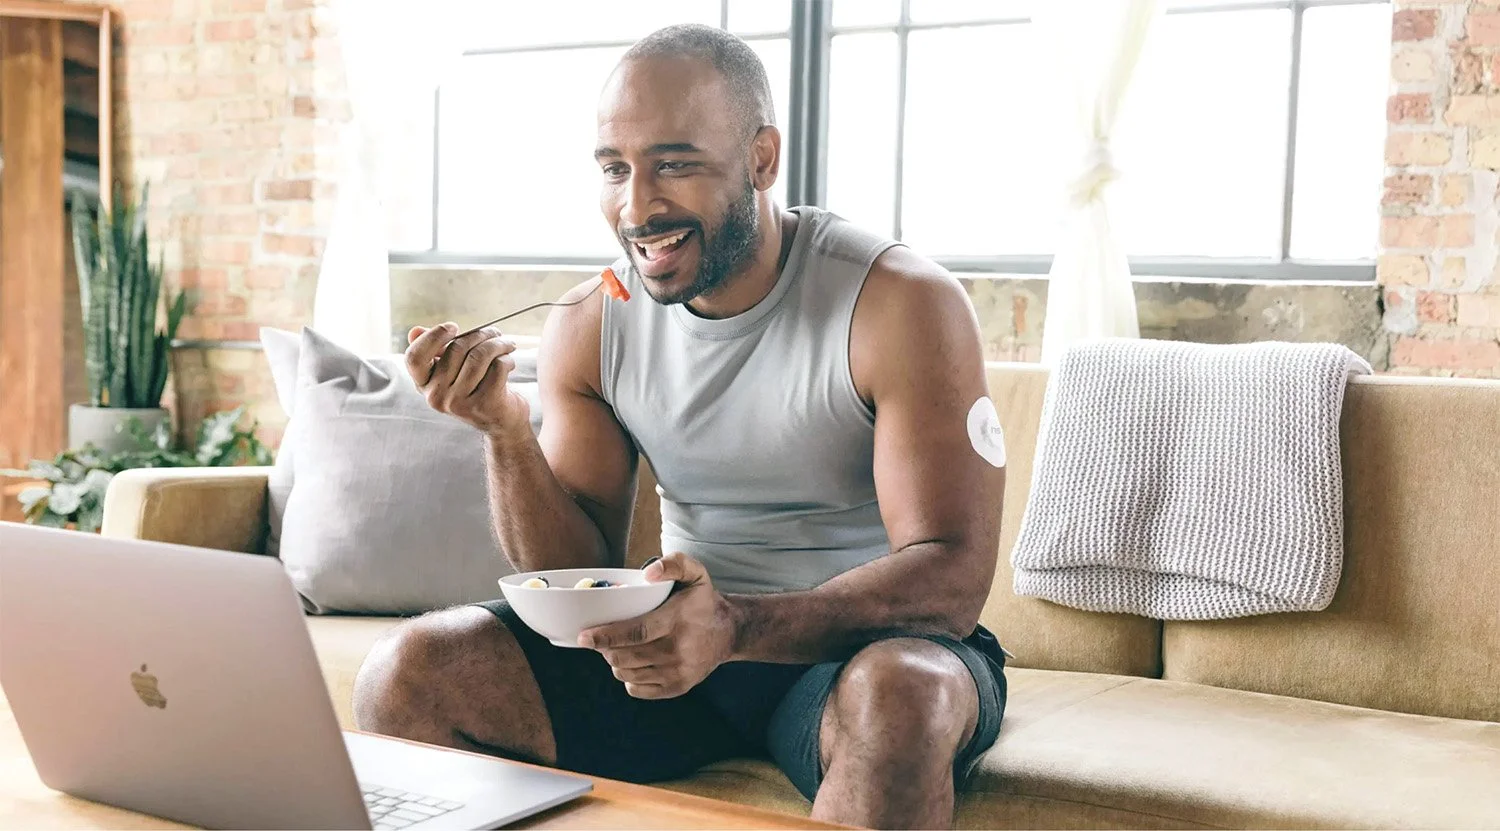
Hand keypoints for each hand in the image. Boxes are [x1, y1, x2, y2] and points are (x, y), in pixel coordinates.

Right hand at [405, 322, 529, 434]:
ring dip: (498, 344)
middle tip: (494, 333)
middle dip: (479, 334)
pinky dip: (507, 359)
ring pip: (479, 356)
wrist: (500, 422)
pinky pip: (497, 367)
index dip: (433, 337)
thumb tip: (415, 331)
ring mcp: (459, 403)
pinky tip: (509, 362)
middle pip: (456, 349)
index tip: (454, 327)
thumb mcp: (452, 371)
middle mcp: (436, 396)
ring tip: (506, 344)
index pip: (414, 358)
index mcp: (424, 385)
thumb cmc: (475, 388)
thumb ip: (434, 351)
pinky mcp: (483, 404)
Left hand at [578, 552, 737, 699]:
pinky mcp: (678, 687)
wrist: (729, 632)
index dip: (606, 636)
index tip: (584, 637)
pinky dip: (628, 677)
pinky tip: (634, 663)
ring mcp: (678, 672)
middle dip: (606, 649)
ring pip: (628, 674)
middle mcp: (679, 650)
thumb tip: (648, 573)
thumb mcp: (695, 573)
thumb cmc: (703, 601)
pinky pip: (638, 689)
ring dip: (615, 662)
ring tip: (619, 648)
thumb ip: (673, 564)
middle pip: (627, 657)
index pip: (636, 632)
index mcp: (678, 621)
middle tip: (601, 638)